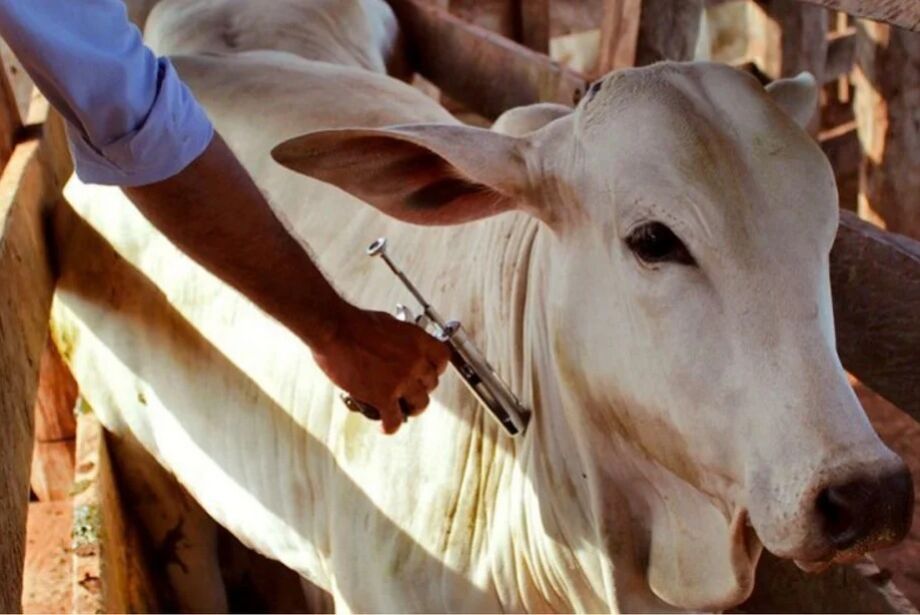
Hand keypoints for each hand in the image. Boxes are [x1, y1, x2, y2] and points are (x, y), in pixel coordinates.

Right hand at [312, 305, 449, 433]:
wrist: (335, 330)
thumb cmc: (354, 323)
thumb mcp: (388, 322)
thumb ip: (400, 338)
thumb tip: (399, 346)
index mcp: (417, 340)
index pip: (442, 358)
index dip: (436, 368)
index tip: (430, 372)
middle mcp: (415, 361)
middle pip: (431, 383)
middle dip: (422, 388)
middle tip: (411, 390)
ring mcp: (401, 380)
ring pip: (420, 403)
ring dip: (412, 408)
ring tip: (404, 410)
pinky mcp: (383, 396)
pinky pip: (394, 420)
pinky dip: (389, 426)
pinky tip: (384, 427)